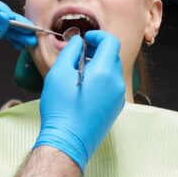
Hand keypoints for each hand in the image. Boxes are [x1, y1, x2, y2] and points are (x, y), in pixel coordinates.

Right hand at [34, 31, 125, 171]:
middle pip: (113, 56)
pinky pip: (112, 86)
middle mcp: (116, 83)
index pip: (111, 42)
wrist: (68, 141)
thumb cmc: (61, 109)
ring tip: (80, 71)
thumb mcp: (59, 73)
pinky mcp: (116, 108)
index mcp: (105, 72)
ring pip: (113, 72)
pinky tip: (85, 87)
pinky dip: (102, 80)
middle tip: (80, 53)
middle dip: (99, 50)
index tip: (86, 38)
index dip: (98, 36)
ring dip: (100, 65)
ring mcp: (118, 97)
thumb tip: (79, 42)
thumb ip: (71, 51)